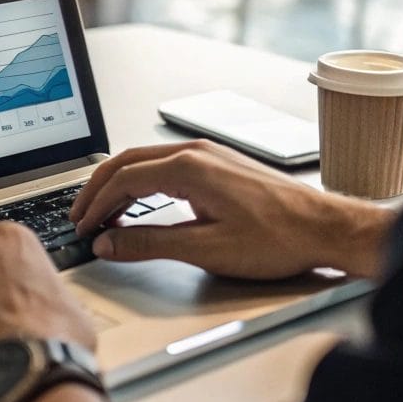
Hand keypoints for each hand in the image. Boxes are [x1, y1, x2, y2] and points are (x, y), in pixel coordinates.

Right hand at [69, 140, 393, 279]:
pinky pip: (165, 166)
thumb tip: (109, 242)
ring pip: (145, 162)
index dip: (95, 206)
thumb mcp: (205, 249)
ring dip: (118, 185)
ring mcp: (208, 155)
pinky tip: (139, 204)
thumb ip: (149, 244)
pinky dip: (141, 184)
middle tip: (79, 218)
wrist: (324, 228)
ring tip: (102, 215)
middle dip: (97, 190)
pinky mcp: (218, 164)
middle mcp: (195, 152)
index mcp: (188, 167)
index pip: (123, 179)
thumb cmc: (277, 238)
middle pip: (127, 162)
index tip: (82, 228)